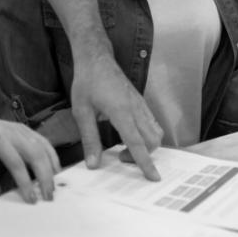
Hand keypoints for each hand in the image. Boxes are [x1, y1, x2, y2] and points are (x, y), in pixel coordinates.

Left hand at [0, 113, 59, 201]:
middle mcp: (12, 132)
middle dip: (44, 176)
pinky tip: (55, 170)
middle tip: (47, 196)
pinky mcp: (27, 129)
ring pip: (43, 147)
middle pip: (35, 154)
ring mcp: (21, 129)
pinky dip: (52, 156)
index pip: (15, 163)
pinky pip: (44, 142)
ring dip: (51, 168)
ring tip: (53, 186)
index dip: (25, 182)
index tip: (30, 199)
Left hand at [70, 51, 161, 179]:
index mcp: (121, 111)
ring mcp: (140, 104)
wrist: (96, 58)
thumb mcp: (81, 112)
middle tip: (121, 157)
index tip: (153, 177)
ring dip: (146, 146)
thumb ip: (89, 139)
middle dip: (143, 156)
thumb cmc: (87, 82)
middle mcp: (135, 109)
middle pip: (152, 140)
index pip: (137, 143)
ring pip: (155, 132)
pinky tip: (130, 135)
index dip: (145, 162)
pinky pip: (152, 123)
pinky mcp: (140, 102)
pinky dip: (147, 135)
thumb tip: (93, 164)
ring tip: (125, 148)